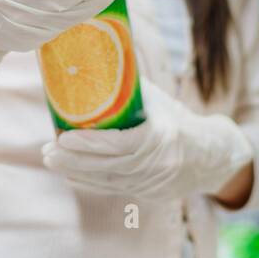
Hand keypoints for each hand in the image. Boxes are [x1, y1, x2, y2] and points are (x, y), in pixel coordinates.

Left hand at [41, 80, 252, 200]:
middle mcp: (157, 165)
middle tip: (48, 150)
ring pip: (107, 180)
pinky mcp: (147, 195)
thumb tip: (95, 62)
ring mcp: (152, 184)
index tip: (65, 136)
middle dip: (74, 160)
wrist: (211, 157)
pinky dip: (89, 182)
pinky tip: (70, 174)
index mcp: (162, 138)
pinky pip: (113, 189)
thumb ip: (129, 89)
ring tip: (51, 158)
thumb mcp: (160, 102)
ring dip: (75, 171)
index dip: (90, 143)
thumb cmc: (180, 121)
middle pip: (108, 167)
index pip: (120, 145)